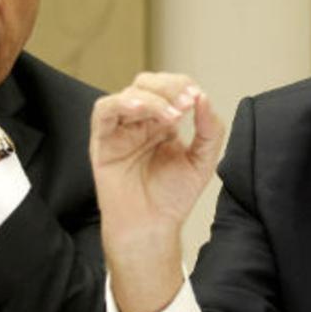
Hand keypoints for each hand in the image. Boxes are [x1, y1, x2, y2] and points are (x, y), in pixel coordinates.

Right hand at [90, 73, 224, 311]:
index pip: (171, 88)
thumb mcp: (202, 161)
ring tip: (170, 116)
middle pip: (148, 83)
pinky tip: (139, 109)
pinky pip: (104, 110)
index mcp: (163, 122)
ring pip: (128, 93)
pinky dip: (121, 103)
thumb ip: (209, 130)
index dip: (183, 86)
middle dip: (169, 87)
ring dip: (151, 97)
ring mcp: (120, 129)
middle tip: (185, 104)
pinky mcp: (101, 140)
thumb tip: (203, 98)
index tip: (196, 99)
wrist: (150, 228)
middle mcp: (140, 121)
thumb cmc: (171, 198)